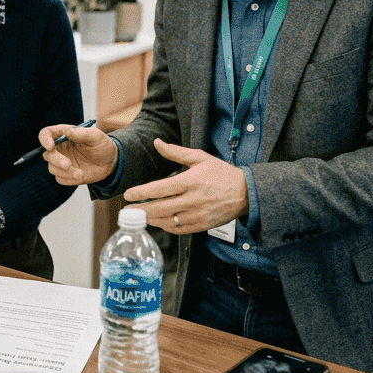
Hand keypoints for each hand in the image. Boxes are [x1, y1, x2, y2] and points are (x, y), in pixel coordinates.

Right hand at [40, 123, 117, 184]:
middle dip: (56, 160)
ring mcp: (60, 162)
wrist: (109, 163)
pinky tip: (81, 176)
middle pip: (47, 154)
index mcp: (63, 135)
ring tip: (81, 173)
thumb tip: (68, 131)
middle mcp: (59, 148)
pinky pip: (60, 179)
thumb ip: (82, 133)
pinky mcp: (65, 174)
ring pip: (52, 169)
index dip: (44, 139)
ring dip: (66, 172)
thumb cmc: (102, 146)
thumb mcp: (96, 136)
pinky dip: (69, 179)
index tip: (50, 146)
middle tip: (68, 165)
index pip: (46, 134)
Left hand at [123, 139, 248, 234]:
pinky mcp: (201, 226)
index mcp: (191, 181)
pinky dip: (165, 226)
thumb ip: (176, 152)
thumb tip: (157, 143)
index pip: (160, 189)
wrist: (245, 193)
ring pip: (167, 221)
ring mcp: (197, 215)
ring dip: (151, 220)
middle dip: (140, 210)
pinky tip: (158, 221)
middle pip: (160, 208)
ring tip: (140, 217)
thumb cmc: (221, 173)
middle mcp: (193, 199)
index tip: (127, 195)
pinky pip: (178, 229)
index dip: (141, 193)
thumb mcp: (200, 158)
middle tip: (126, 211)